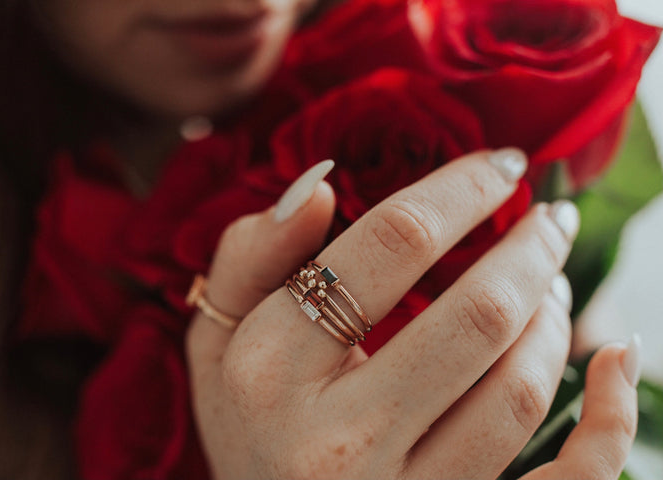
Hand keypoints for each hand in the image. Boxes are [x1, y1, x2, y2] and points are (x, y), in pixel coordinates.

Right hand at [186, 151, 637, 478]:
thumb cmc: (247, 421)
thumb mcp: (216, 336)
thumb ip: (252, 254)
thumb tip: (323, 185)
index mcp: (271, 371)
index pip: (391, 247)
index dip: (460, 189)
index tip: (500, 165)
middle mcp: (336, 440)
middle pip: (475, 318)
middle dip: (532, 249)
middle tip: (551, 218)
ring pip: (519, 393)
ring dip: (555, 318)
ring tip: (552, 283)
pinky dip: (611, 424)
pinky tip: (616, 362)